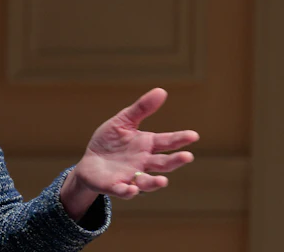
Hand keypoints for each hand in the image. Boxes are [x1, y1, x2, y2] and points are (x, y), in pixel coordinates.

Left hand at [62, 88, 198, 217]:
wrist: (90, 163)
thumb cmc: (110, 142)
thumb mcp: (123, 121)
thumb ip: (141, 108)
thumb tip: (162, 90)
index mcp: (147, 145)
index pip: (167, 142)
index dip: (180, 139)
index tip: (193, 135)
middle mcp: (143, 163)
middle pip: (163, 163)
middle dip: (175, 161)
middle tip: (188, 156)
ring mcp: (131, 176)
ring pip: (147, 182)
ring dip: (155, 182)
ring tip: (163, 181)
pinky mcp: (116, 186)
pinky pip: (123, 191)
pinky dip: (128, 191)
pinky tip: (131, 189)